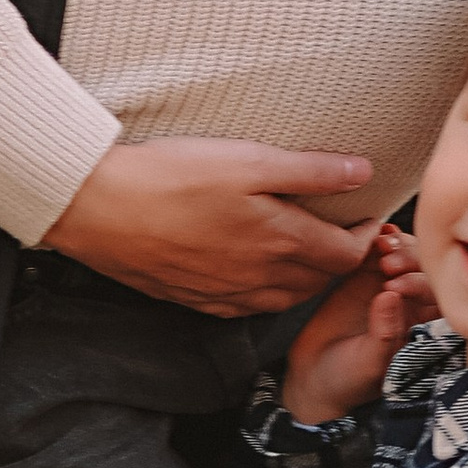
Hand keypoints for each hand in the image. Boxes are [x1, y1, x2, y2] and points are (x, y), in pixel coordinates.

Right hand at [44, 139, 375, 315]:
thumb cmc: (173, 177)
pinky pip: (247, 307)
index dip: (364, 238)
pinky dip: (266, 293)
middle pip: (320, 281)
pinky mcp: (196, 299)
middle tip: (342, 233)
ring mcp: (227, 294)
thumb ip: (311, 170)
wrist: (100, 209)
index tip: (366, 218)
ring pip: (286, 298)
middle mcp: (260, 278)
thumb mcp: (249, 160)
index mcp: (281, 241)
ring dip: (306, 279)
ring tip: (306, 251)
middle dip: (339, 260)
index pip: (345, 255)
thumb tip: (364, 173)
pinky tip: (256, 273)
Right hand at [278, 223, 437, 424]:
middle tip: (388, 265)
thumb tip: (391, 295)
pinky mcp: (359, 276)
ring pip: (402, 254)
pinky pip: (374, 253)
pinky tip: (376, 233)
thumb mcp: (371, 363)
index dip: (421, 283)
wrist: (314, 377)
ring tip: (381, 246)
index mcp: (419, 324)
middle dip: (411, 260)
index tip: (394, 288)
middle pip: (423, 268)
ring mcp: (383, 285)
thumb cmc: (350, 379)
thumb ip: (384, 333)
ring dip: (397, 246)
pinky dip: (377, 240)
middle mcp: (407, 302)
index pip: (436, 295)